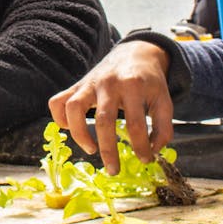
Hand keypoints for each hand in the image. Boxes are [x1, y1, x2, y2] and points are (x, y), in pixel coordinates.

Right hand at [47, 40, 172, 174]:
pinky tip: (70, 129)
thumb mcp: (164, 99)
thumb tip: (152, 151)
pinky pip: (58, 101)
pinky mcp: (77, 85)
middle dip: (108, 150)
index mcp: (134, 86)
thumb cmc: (149, 82)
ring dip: (79, 133)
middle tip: (114, 170)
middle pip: (104, 119)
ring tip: (91, 149)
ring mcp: (90, 83)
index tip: (146, 160)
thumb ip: (163, 126)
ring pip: (74, 108)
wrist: (135, 53)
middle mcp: (109, 83)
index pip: (136, 123)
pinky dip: (59, 118)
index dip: (141, 147)